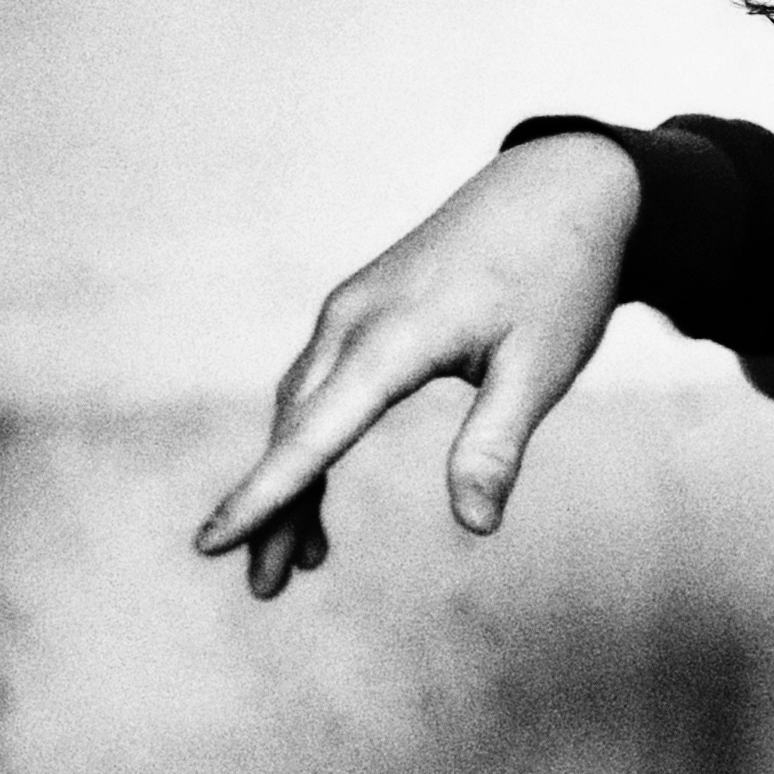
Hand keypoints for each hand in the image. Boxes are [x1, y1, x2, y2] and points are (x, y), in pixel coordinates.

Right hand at [190, 134, 644, 595]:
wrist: (564, 185)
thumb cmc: (561, 276)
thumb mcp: (544, 365)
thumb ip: (497, 443)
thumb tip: (475, 524)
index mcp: (395, 336)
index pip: (314, 431)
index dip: (264, 493)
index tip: (209, 543)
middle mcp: (354, 318)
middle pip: (296, 428)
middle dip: (274, 507)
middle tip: (265, 589)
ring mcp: (352, 308)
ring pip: (302, 407)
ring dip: (292, 480)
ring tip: (300, 561)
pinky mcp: (363, 308)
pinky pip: (321, 383)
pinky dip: (313, 438)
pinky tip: (321, 485)